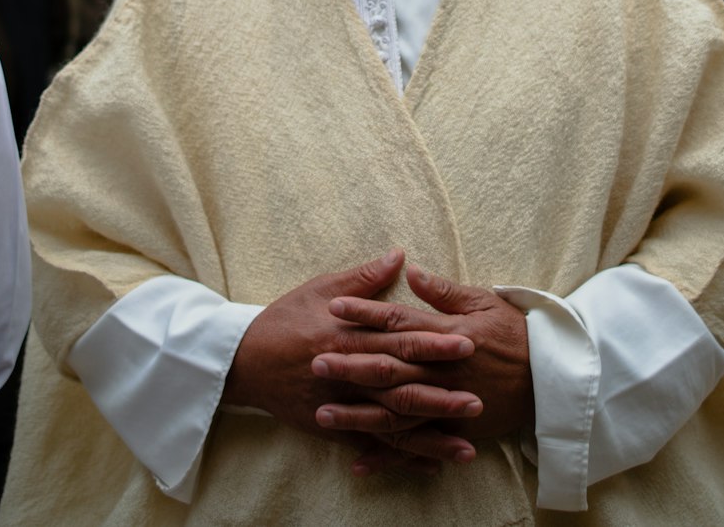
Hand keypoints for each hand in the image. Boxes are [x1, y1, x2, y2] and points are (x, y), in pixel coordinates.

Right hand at [223, 249, 480, 465]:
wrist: (245, 360)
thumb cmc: (286, 318)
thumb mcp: (321, 287)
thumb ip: (364, 278)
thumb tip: (400, 255)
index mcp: (349, 334)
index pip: (399, 339)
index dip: (433, 342)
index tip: (466, 343)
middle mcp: (349, 372)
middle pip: (400, 385)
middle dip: (440, 394)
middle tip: (478, 399)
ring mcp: (342, 404)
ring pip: (391, 423)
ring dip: (429, 435)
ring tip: (466, 447)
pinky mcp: (333, 427)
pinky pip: (372, 445)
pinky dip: (400, 458)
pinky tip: (429, 468)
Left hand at [313, 263, 533, 472]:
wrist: (552, 376)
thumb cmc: (515, 331)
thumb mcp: (483, 300)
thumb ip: (443, 291)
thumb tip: (410, 270)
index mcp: (446, 334)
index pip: (398, 321)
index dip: (365, 314)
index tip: (334, 307)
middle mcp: (442, 370)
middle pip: (389, 368)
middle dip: (350, 366)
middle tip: (314, 363)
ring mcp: (447, 403)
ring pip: (396, 412)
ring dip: (359, 415)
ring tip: (323, 415)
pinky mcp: (454, 431)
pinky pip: (417, 447)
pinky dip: (388, 457)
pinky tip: (358, 462)